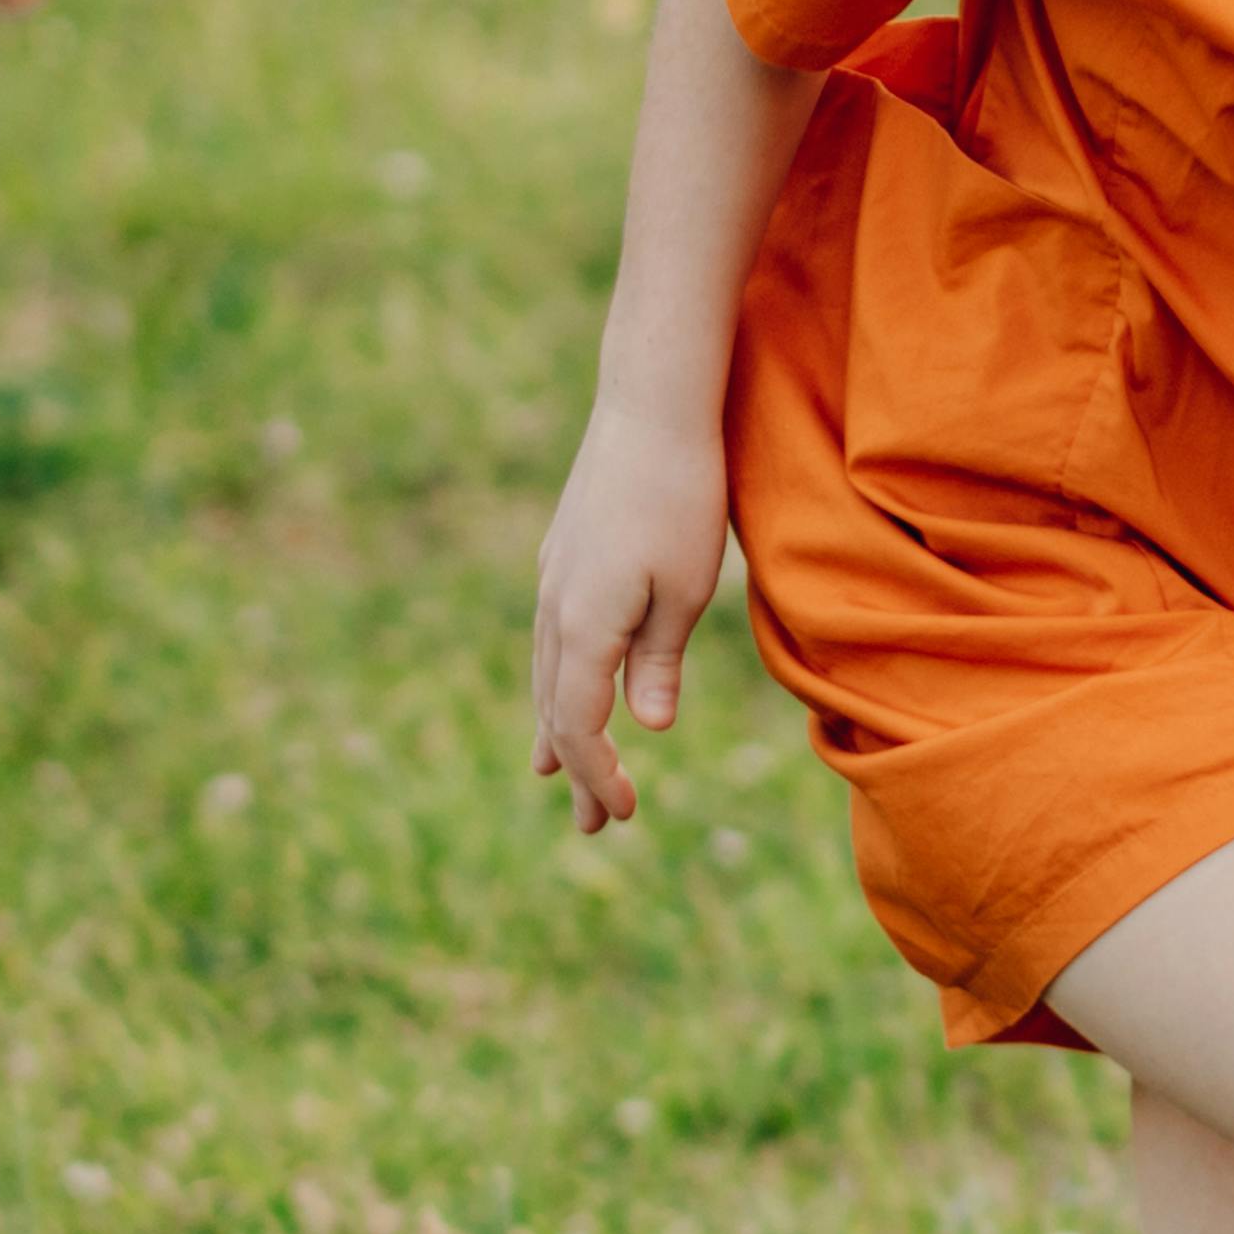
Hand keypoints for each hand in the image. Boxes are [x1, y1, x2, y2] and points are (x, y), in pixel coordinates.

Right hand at [533, 402, 732, 831]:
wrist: (650, 408)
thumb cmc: (682, 497)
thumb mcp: (685, 590)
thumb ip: (660, 661)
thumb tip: (647, 726)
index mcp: (585, 627)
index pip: (583, 725)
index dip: (601, 774)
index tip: (627, 813)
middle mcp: (555, 609)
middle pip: (558, 710)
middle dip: (578, 769)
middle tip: (595, 826)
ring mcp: (553, 580)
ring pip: (547, 675)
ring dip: (557, 728)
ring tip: (554, 772)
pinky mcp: (562, 556)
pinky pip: (551, 639)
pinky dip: (558, 681)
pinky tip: (565, 686)